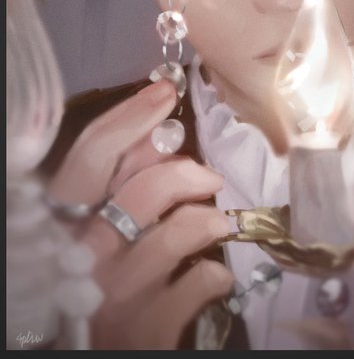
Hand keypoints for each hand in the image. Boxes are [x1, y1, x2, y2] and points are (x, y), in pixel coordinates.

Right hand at [48, 79, 232, 349]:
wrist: (95, 351)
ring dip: (209, 220)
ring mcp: (116, 290)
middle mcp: (85, 252)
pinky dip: (216, 273)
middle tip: (208, 175)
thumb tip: (159, 136)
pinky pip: (201, 282)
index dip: (131, 115)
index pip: (91, 154)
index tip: (165, 91)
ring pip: (178, 231)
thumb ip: (117, 185)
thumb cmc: (94, 277)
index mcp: (65, 220)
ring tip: (218, 223)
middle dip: (183, 169)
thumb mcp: (92, 229)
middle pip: (143, 187)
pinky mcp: (149, 326)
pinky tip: (213, 273)